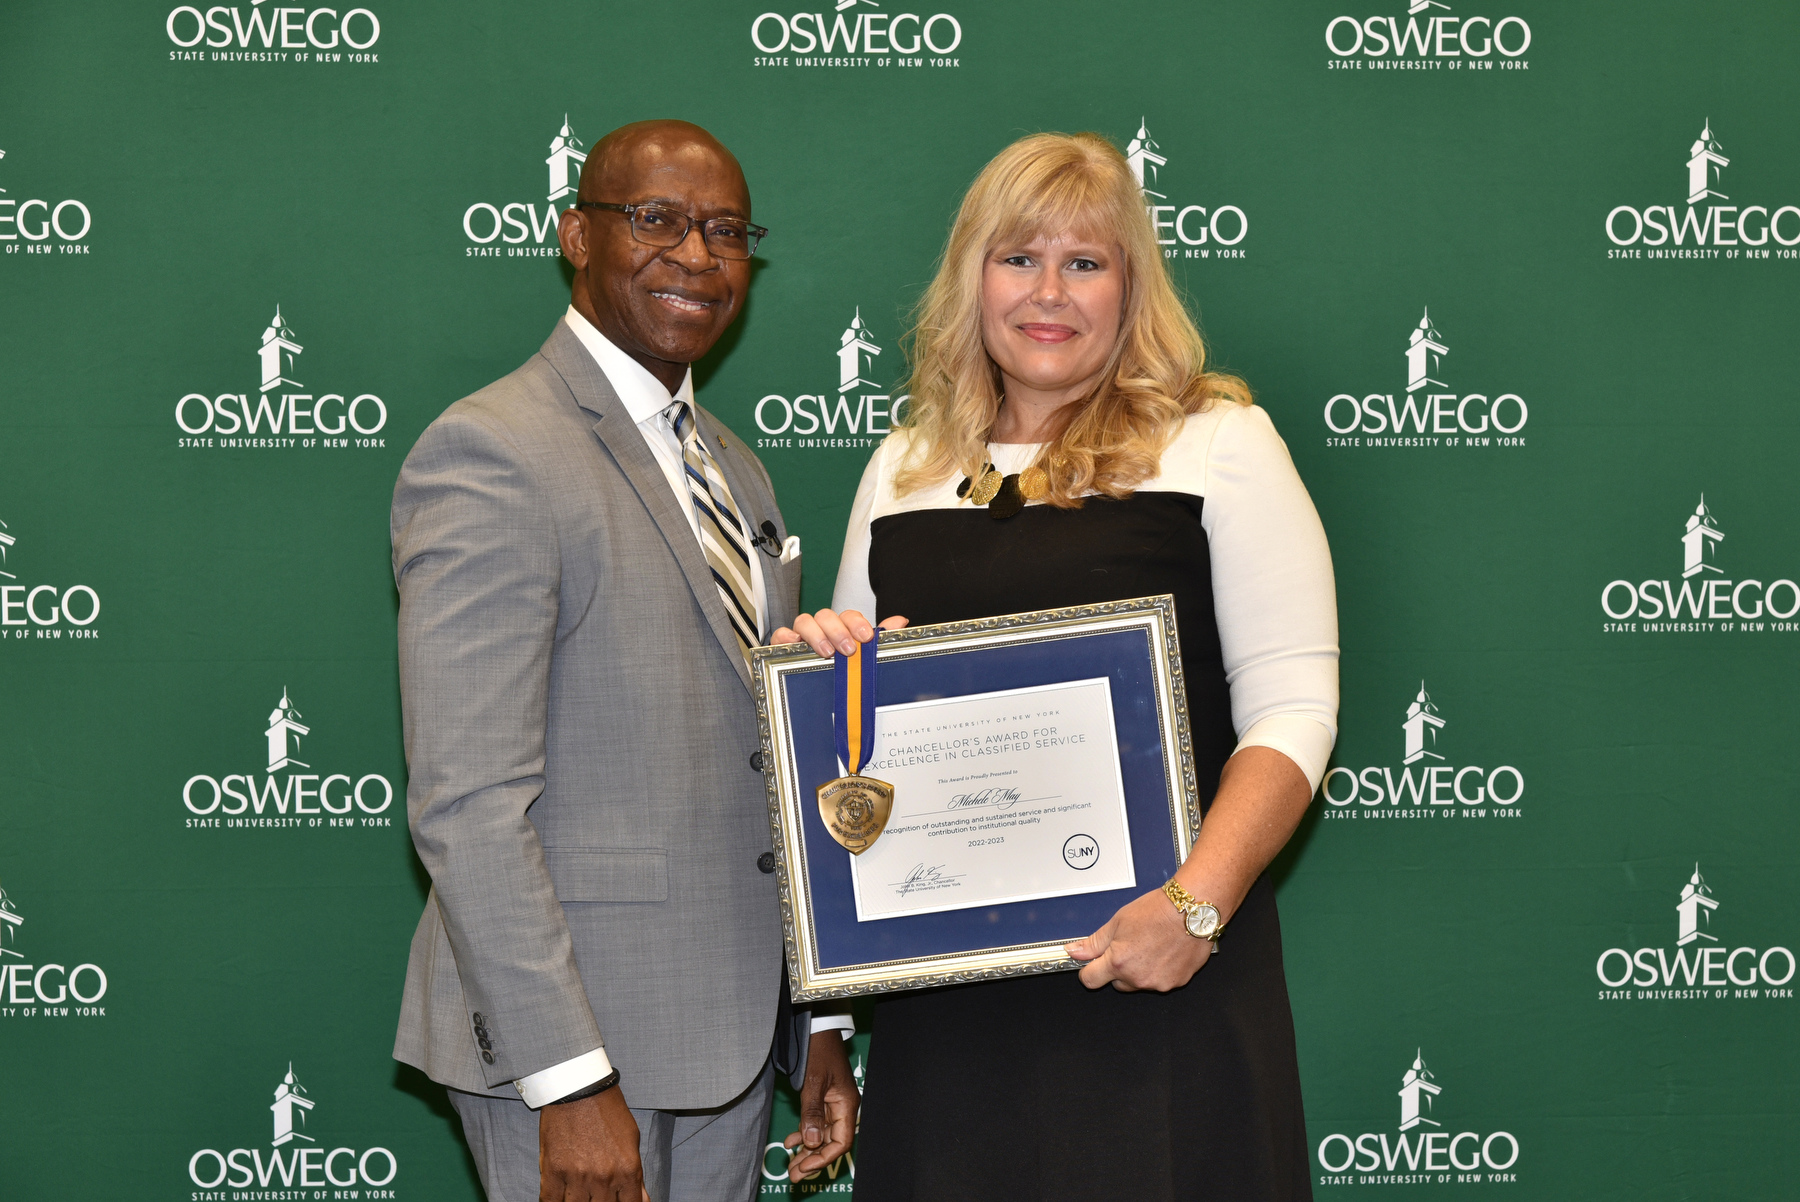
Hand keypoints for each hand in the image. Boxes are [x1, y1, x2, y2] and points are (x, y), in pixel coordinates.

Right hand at [538, 1085, 650, 1201]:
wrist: (579, 1088)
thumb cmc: (607, 1110)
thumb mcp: (631, 1140)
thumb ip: (636, 1175)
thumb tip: (642, 1200)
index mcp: (627, 1170)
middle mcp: (604, 1178)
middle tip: (596, 1195)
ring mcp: (577, 1176)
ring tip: (580, 1194)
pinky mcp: (553, 1171)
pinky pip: (551, 1201)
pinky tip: (560, 1199)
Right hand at [771, 609, 906, 658]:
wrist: (819, 696)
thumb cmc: (842, 671)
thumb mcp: (864, 657)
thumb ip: (881, 638)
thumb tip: (901, 620)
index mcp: (842, 629)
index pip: (848, 615)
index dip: (856, 623)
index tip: (866, 637)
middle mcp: (822, 629)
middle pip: (826, 615)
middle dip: (838, 630)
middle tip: (847, 649)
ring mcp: (802, 636)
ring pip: (804, 620)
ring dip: (816, 634)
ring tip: (826, 652)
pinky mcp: (783, 646)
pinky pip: (780, 634)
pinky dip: (785, 636)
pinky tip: (795, 643)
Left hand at [783, 1031, 859, 1181]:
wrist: (817, 1028)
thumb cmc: (819, 1050)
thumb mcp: (813, 1082)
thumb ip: (812, 1112)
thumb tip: (812, 1143)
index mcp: (846, 1104)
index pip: (841, 1142)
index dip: (823, 1158)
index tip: (804, 1167)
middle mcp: (842, 1107)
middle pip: (831, 1142)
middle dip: (812, 1160)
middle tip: (793, 1176)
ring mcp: (832, 1103)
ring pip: (821, 1135)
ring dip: (806, 1150)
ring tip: (790, 1165)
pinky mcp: (822, 1099)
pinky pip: (815, 1123)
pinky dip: (804, 1133)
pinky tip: (790, 1142)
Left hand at [1065, 888, 1212, 991]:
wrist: (1193, 910)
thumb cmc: (1158, 911)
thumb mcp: (1118, 921)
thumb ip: (1095, 942)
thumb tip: (1075, 951)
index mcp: (1118, 963)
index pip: (1090, 980)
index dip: (1089, 970)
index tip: (1093, 963)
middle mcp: (1138, 978)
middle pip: (1117, 983)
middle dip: (1119, 968)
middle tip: (1131, 945)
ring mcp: (1159, 983)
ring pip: (1140, 982)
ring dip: (1141, 970)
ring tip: (1152, 945)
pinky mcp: (1177, 982)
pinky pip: (1161, 981)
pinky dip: (1161, 970)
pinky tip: (1166, 951)